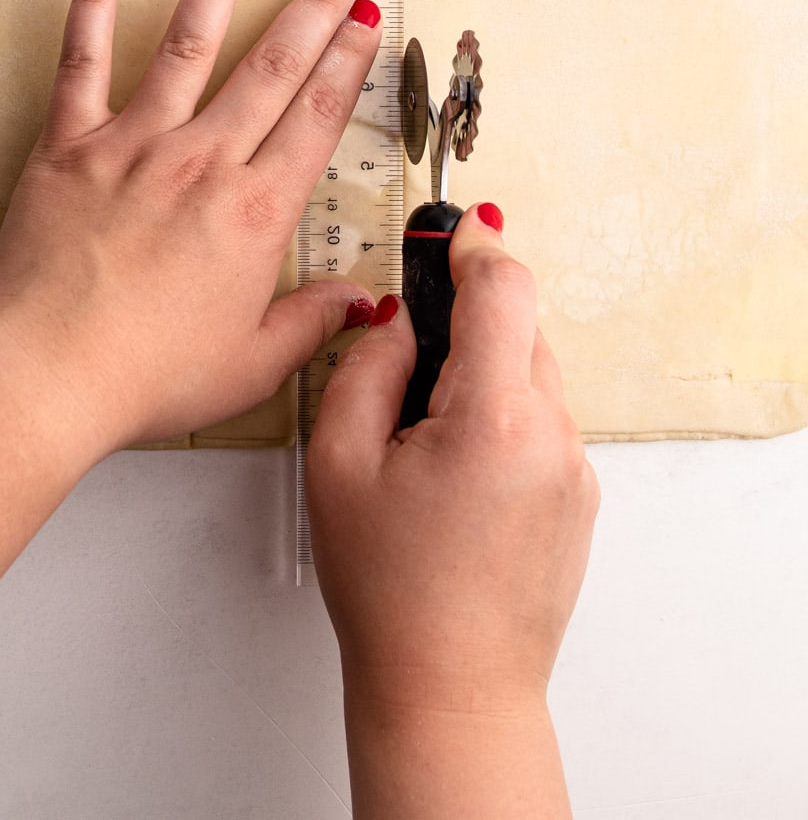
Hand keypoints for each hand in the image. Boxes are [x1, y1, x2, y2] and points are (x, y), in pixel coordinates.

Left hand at [0, 0, 382, 453]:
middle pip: (271, 67)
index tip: (368, 18)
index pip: (316, 117)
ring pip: (189, 42)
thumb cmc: (142, 377)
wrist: (44, 373)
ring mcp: (135, 143)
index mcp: (254, 215)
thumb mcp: (250, 366)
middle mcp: (202, 163)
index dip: (347, 60)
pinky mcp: (71, 142)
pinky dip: (92, 0)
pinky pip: (84, 57)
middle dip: (312, 7)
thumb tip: (363, 302)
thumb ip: (312, 323)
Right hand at [306, 208, 598, 721]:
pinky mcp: (580, 496)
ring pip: (533, 372)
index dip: (473, 246)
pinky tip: (453, 462)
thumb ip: (366, 368)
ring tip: (422, 423)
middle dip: (468, 315)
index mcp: (494, 418)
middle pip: (520, 325)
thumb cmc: (390, 593)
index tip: (449, 227)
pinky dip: (502, 412)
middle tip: (409, 339)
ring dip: (485, 366)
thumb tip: (397, 319)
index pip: (503, 289)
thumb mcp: (338, 464)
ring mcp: (575, 469)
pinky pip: (542, 420)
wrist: (451, 690)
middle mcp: (552, 435)